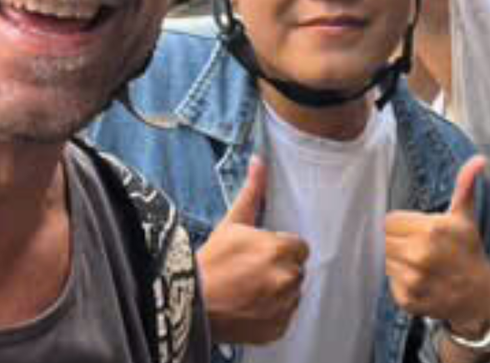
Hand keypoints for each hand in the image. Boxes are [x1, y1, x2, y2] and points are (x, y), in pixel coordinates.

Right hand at [195, 159, 308, 344]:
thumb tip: (259, 161)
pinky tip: (251, 306)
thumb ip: (253, 192)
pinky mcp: (277, 328)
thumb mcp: (232, 223)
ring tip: (249, 290)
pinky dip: (272, 313)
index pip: (298, 247)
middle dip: (279, 269)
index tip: (259, 254)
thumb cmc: (211, 262)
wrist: (191, 303)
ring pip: (292, 293)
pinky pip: (285, 316)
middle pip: (296, 270)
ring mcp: (282, 306)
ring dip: (278, 291)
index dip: (279, 249)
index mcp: (279, 250)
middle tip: (251, 272)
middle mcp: (286, 278)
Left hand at [384, 156, 489, 338]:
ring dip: (398, 261)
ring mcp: (412, 279)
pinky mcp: (407, 299)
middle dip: (399, 241)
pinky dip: (400, 281)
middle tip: (418, 247)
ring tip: (420, 263)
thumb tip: (478, 160)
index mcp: (430, 230)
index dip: (402, 224)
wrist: (478, 295)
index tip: (418, 231)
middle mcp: (419, 255)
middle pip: (384, 240)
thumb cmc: (468, 251)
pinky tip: (420, 279)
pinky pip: (389, 281)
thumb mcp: (465, 217)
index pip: (389, 221)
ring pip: (385, 260)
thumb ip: (465, 186)